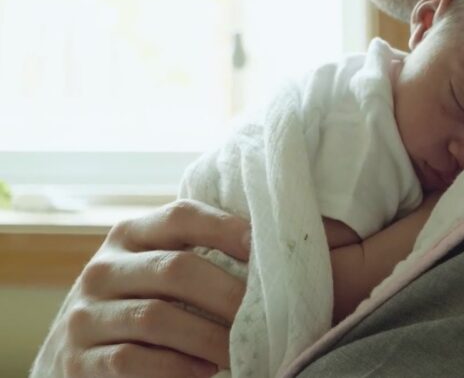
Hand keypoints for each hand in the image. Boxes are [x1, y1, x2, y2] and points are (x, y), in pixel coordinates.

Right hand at [30, 199, 250, 377]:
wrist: (78, 351)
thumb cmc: (141, 301)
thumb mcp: (158, 268)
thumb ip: (198, 253)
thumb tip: (270, 252)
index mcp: (130, 235)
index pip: (181, 216)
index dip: (225, 227)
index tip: (263, 248)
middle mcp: (103, 269)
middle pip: (175, 269)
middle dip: (227, 294)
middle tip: (266, 315)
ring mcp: (86, 314)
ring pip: (155, 317)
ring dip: (208, 337)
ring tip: (240, 350)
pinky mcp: (78, 360)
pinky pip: (131, 360)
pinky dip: (176, 367)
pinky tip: (206, 371)